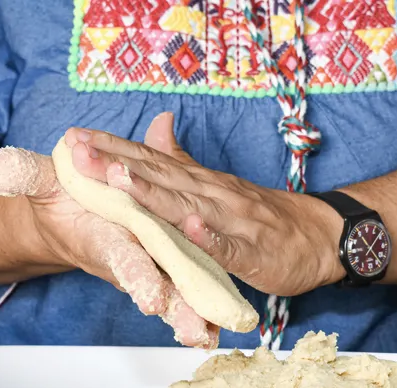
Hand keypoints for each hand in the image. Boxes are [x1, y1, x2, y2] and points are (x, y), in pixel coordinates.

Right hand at [0, 147, 217, 347]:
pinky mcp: (167, 258)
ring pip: (177, 291)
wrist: (75, 214)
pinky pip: (188, 282)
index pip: (122, 258)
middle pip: (158, 286)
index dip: (135, 274)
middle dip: (174, 309)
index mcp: (107, 239)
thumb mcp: (42, 180)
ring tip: (210, 340)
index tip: (150, 297)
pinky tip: (219, 328)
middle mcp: (133, 256)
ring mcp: (153, 261)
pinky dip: (203, 305)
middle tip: (193, 333)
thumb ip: (21, 174)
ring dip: (193, 315)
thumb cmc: (62, 198)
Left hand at [65, 113, 345, 295]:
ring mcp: (234, 222)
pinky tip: (190, 226)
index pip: (153, 161)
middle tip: (78, 152)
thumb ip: (184, 162)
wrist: (321, 236)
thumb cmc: (267, 215)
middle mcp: (214, 195)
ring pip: (189, 207)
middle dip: (117, 165)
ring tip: (121, 180)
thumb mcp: (219, 186)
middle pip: (161, 178)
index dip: (114, 150)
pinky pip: (228, 246)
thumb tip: (155, 127)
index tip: (75, 139)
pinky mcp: (253, 252)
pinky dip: (209, 236)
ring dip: (155, 193)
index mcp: (203, 183)